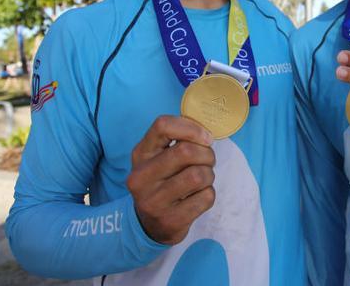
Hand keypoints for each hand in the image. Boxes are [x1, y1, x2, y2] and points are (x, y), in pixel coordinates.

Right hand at [127, 115, 215, 244]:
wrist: (150, 225)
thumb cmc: (162, 182)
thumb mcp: (158, 158)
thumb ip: (177, 141)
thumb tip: (205, 135)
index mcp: (140, 154)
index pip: (163, 126)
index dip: (191, 128)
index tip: (206, 138)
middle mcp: (141, 177)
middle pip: (185, 152)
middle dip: (206, 154)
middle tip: (208, 161)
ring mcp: (154, 201)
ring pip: (198, 175)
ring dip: (209, 175)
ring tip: (202, 179)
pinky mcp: (170, 220)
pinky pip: (205, 197)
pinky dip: (208, 194)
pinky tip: (197, 197)